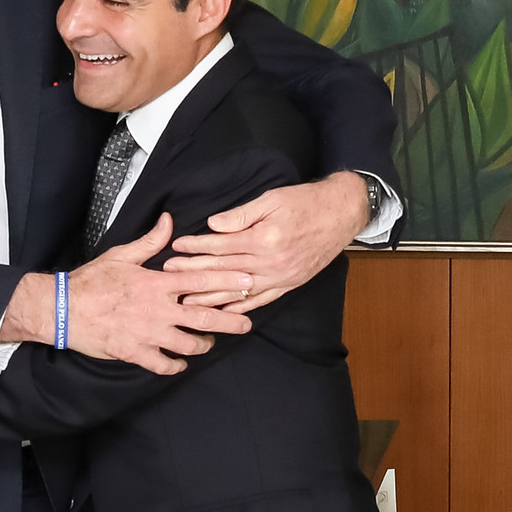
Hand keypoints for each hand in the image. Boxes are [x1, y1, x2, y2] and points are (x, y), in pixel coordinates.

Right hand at [63, 214, 253, 375]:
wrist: (61, 308)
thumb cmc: (91, 280)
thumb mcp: (121, 255)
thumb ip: (151, 241)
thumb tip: (170, 221)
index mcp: (156, 283)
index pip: (201, 281)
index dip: (229, 281)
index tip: (250, 282)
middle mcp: (157, 310)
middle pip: (205, 319)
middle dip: (231, 322)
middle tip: (246, 324)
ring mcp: (147, 334)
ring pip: (189, 345)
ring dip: (203, 345)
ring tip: (208, 342)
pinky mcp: (134, 353)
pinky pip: (164, 365)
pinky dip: (176, 366)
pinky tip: (180, 363)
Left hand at [163, 171, 366, 311]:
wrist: (342, 214)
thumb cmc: (306, 202)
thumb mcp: (272, 199)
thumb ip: (241, 215)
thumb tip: (214, 224)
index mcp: (265, 239)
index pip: (221, 246)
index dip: (196, 247)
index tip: (175, 247)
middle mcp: (272, 263)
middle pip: (224, 270)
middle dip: (194, 273)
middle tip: (169, 276)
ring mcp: (282, 276)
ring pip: (240, 290)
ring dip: (211, 297)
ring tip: (187, 302)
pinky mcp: (290, 284)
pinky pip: (262, 300)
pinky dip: (242, 307)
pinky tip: (224, 312)